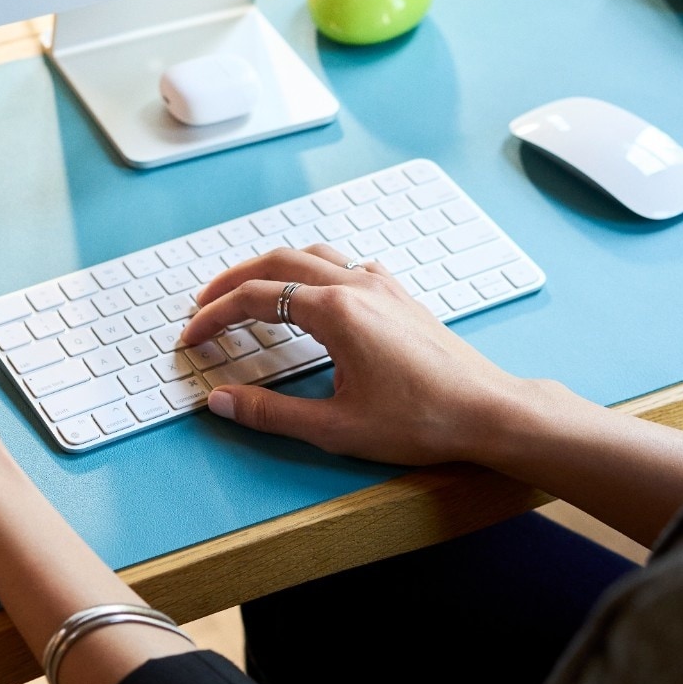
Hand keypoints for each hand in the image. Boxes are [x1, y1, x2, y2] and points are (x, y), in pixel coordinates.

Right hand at [182, 244, 531, 465]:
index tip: (192, 336)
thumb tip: (222, 401)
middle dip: (232, 281)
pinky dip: (311, 271)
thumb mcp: (336, 427)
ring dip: (270, 269)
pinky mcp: (399, 297)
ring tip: (246, 293)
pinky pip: (344, 265)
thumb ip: (271, 412)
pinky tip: (311, 297)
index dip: (214, 316)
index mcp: (336, 312)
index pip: (255, 299)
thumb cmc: (422, 421)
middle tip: (203, 305)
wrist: (490, 413)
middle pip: (276, 263)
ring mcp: (381, 286)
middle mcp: (356, 287)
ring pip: (311, 256)